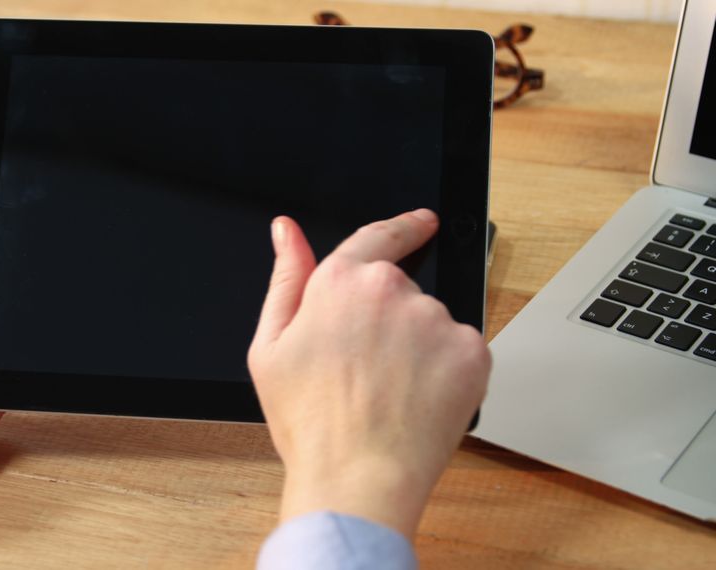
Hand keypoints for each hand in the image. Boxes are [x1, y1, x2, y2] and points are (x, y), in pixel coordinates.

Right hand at [247, 209, 490, 538]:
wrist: (357, 477)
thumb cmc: (310, 422)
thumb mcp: (270, 347)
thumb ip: (286, 279)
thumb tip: (286, 233)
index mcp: (339, 283)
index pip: (378, 236)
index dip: (403, 227)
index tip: (422, 223)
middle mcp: (391, 289)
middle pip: (402, 289)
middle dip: (392, 320)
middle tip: (371, 370)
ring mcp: (435, 319)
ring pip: (432, 323)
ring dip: (419, 348)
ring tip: (391, 394)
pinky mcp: (471, 352)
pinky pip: (462, 350)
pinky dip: (446, 372)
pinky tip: (418, 400)